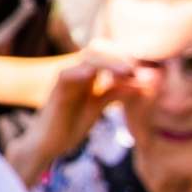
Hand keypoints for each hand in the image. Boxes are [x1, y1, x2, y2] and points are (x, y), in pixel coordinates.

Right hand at [7, 50, 143, 184]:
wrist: (47, 143)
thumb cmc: (71, 124)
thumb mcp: (98, 105)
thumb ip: (116, 92)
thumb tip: (143, 84)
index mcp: (85, 73)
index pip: (106, 52)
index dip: (125, 56)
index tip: (143, 67)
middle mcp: (75, 71)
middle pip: (98, 49)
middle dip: (120, 55)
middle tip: (138, 68)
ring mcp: (65, 79)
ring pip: (87, 59)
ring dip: (110, 62)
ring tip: (129, 71)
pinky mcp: (56, 91)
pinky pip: (68, 75)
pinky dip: (86, 72)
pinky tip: (104, 77)